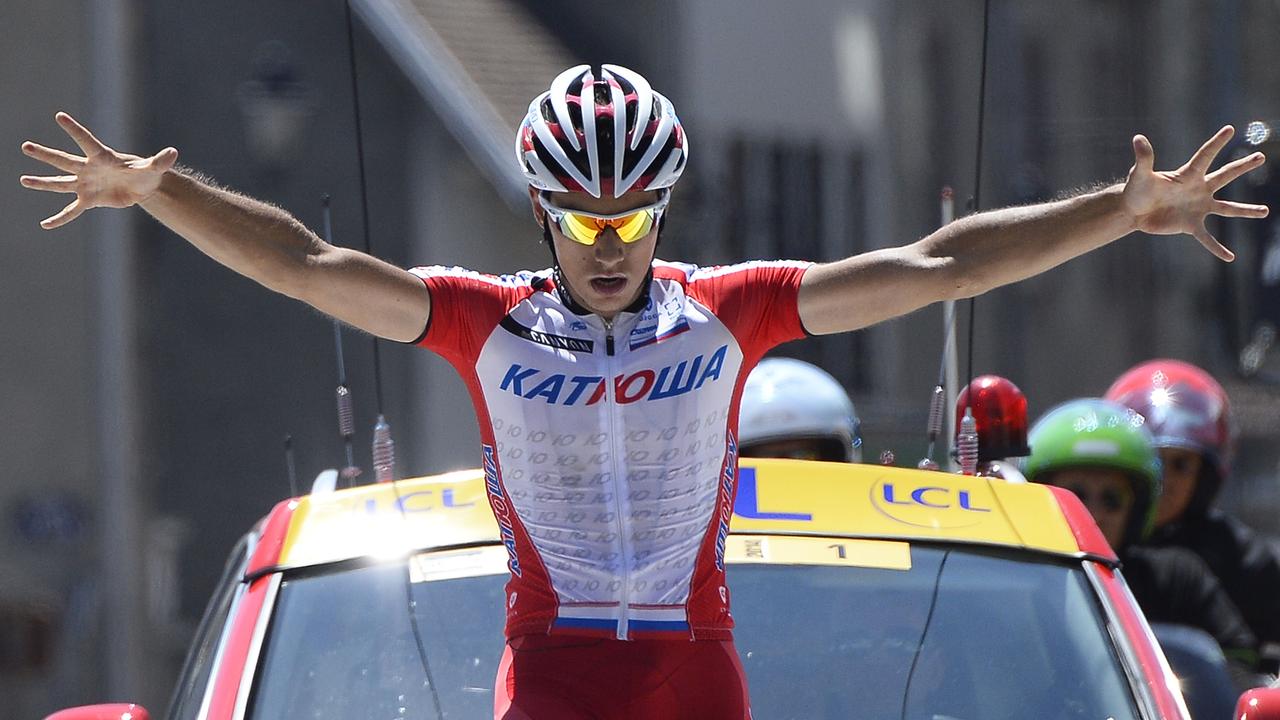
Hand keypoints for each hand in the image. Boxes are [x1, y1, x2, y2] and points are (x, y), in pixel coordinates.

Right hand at [20, 112, 178, 228]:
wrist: (142, 187)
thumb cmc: (146, 173)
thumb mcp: (154, 168)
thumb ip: (160, 161)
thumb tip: (173, 152)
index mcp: (103, 157)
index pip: (86, 141)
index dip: (74, 130)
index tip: (59, 116)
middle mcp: (89, 169)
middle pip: (64, 160)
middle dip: (46, 155)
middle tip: (26, 146)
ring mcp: (86, 184)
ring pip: (61, 183)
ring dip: (43, 182)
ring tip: (23, 180)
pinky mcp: (89, 200)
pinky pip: (71, 210)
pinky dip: (60, 219)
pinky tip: (45, 225)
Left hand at [1121, 125, 1267, 261]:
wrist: (1134, 211)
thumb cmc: (1137, 189)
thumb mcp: (1140, 174)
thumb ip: (1144, 158)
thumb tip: (1138, 138)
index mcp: (1188, 174)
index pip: (1205, 156)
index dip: (1216, 143)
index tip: (1230, 129)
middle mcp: (1198, 189)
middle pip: (1225, 176)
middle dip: (1243, 166)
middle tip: (1261, 157)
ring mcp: (1198, 207)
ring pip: (1227, 208)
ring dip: (1246, 211)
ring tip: (1265, 211)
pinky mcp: (1191, 225)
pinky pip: (1207, 238)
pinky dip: (1217, 248)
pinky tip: (1230, 257)